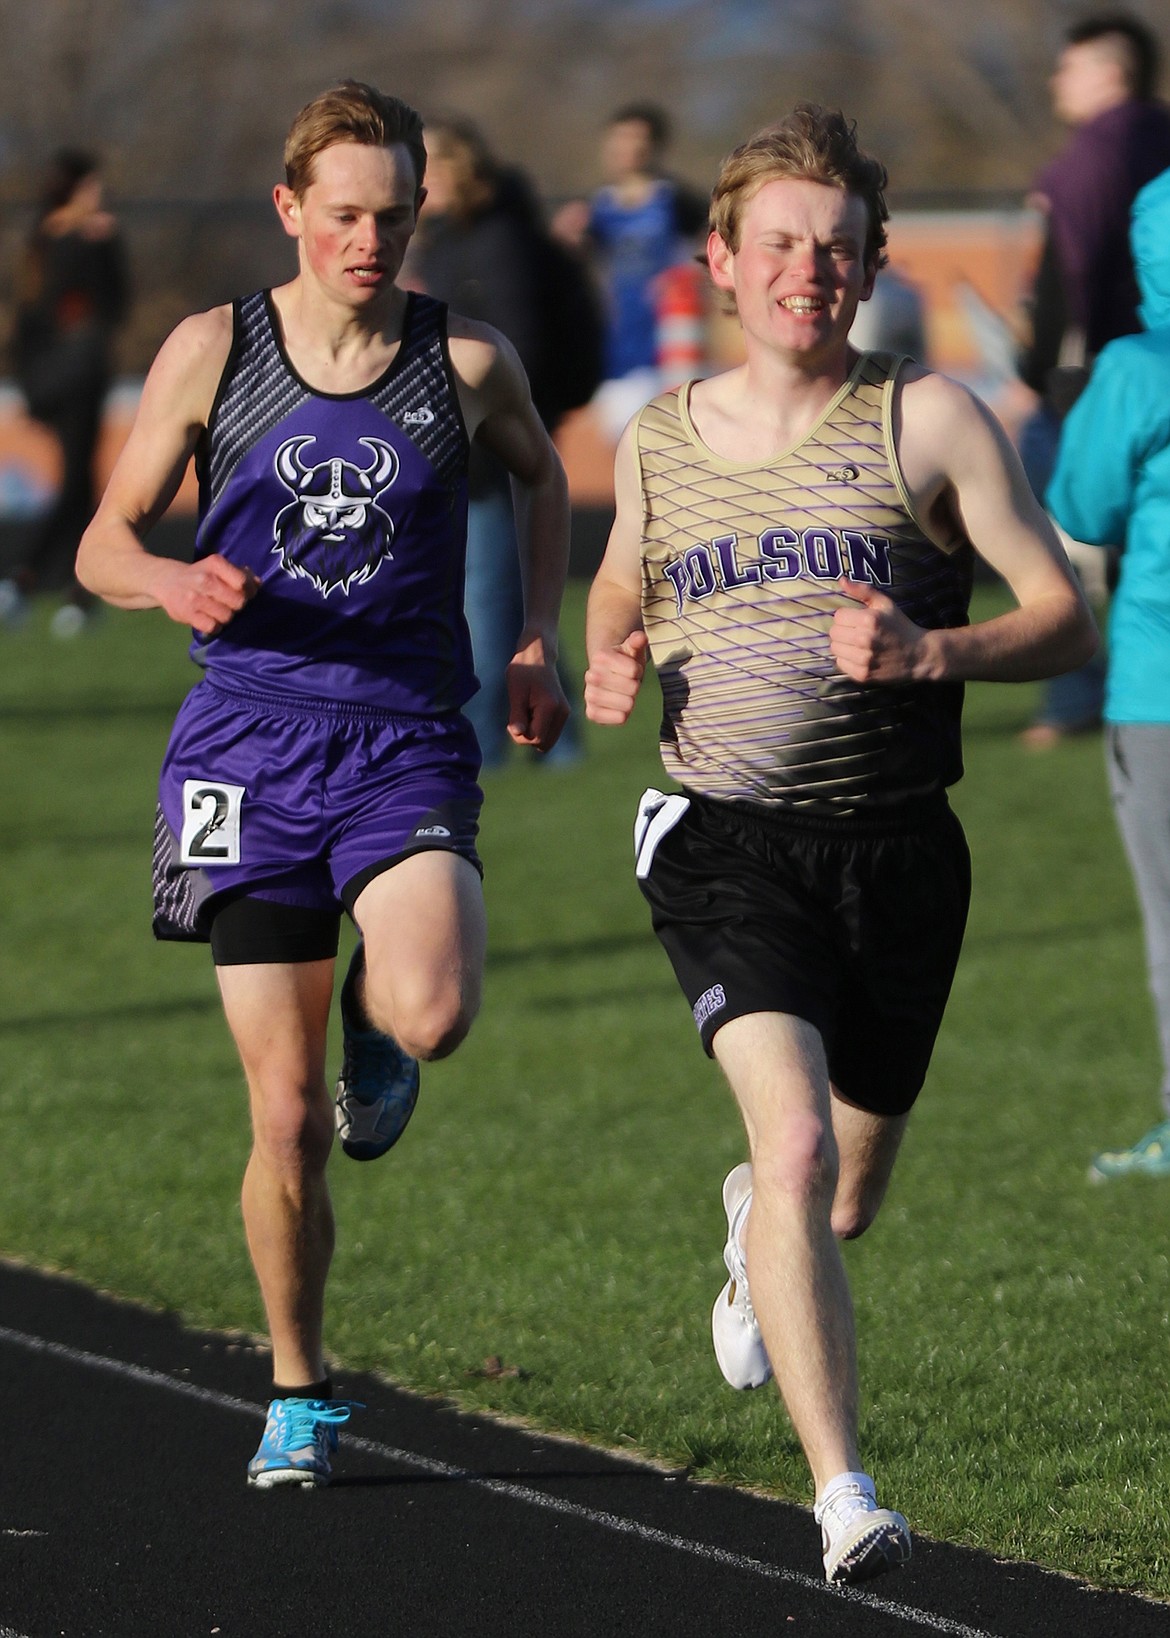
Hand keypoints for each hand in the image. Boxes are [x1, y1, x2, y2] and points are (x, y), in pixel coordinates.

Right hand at [155, 555, 257, 634]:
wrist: (166, 581)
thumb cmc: (200, 575)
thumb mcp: (218, 568)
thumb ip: (240, 574)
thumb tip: (258, 584)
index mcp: (215, 564)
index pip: (243, 582)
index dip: (249, 591)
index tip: (245, 593)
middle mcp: (204, 579)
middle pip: (238, 602)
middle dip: (237, 606)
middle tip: (229, 604)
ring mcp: (194, 597)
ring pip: (227, 616)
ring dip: (226, 617)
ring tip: (217, 611)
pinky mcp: (186, 614)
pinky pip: (212, 627)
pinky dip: (214, 627)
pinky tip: (209, 620)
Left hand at [505, 637, 570, 751]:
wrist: (539, 655)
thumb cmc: (524, 671)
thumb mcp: (515, 692)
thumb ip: (517, 716)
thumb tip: (518, 734)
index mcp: (550, 707)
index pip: (536, 739)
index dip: (520, 736)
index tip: (511, 722)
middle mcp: (562, 713)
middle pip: (543, 744)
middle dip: (528, 738)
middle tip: (517, 719)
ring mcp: (565, 714)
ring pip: (547, 741)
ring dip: (533, 734)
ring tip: (525, 714)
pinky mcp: (563, 714)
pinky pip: (549, 733)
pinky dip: (539, 729)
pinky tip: (532, 714)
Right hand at [584, 630, 648, 724]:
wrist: (606, 676)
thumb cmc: (623, 662)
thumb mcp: (631, 648)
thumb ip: (636, 641)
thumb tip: (640, 637)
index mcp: (600, 657)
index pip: (634, 671)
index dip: (637, 671)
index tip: (630, 669)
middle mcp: (591, 676)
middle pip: (633, 688)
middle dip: (634, 686)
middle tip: (627, 683)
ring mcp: (590, 695)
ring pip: (628, 705)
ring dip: (630, 700)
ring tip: (623, 694)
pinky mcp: (592, 713)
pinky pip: (618, 719)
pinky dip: (623, 715)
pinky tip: (619, 708)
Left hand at [829, 578, 930, 683]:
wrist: (918, 655)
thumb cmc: (900, 626)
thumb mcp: (885, 604)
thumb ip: (863, 591)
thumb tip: (841, 580)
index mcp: (870, 620)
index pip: (838, 616)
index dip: (847, 616)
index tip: (857, 620)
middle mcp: (865, 640)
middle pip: (833, 632)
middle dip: (843, 630)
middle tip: (856, 632)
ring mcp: (863, 659)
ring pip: (834, 648)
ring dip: (843, 645)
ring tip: (857, 644)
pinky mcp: (862, 674)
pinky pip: (840, 663)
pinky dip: (846, 659)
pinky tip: (860, 656)